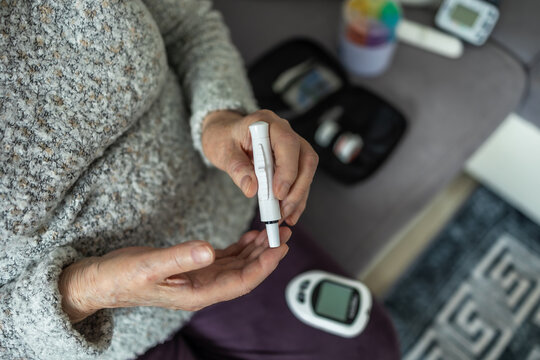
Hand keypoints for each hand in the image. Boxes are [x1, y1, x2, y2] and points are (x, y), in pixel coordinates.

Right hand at [59, 228, 290, 322]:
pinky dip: (240, 247)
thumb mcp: (149, 265)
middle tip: (284, 231)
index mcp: (197, 293)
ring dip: (256, 249)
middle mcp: (203, 288)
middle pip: (246, 272)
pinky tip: (250, 237)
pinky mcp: (194, 267)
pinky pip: (225, 259)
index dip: (264, 265)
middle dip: (267, 254)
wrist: (103, 281)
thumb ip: (179, 258)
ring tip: (272, 230)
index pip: (242, 281)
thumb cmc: (122, 277)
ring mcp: (199, 278)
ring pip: (238, 265)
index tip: (281, 246)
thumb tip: (209, 250)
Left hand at [202, 110, 318, 225]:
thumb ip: (237, 168)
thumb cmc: (223, 138)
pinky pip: (300, 178)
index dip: (287, 170)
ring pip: (306, 171)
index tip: (278, 193)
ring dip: (298, 196)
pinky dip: (296, 197)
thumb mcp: (223, 152)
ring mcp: (291, 146)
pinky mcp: (292, 160)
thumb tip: (251, 188)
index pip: (287, 143)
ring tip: (284, 215)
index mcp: (267, 123)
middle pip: (305, 158)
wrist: (224, 135)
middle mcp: (284, 132)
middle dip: (297, 188)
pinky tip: (289, 212)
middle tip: (282, 210)